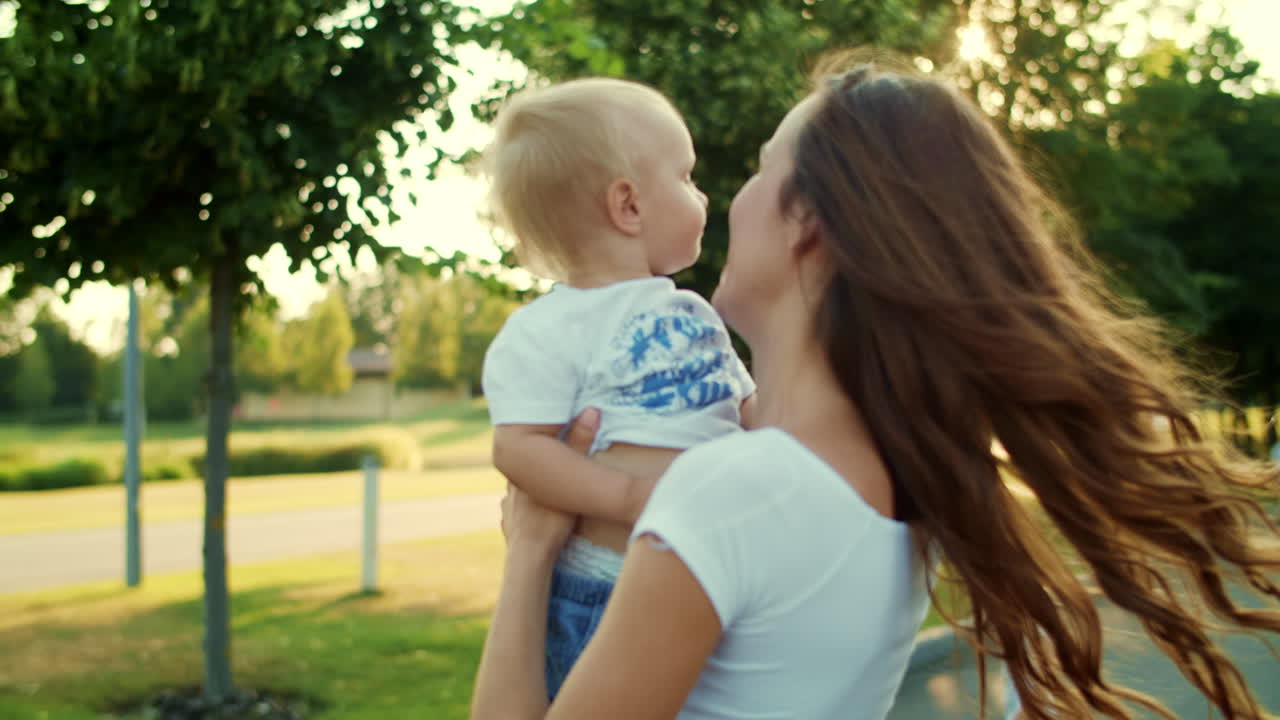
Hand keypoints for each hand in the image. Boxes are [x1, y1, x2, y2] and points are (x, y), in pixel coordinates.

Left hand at [498, 408, 602, 551]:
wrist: (530, 555)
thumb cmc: (551, 519)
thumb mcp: (571, 481)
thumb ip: (581, 444)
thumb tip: (592, 410)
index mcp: (523, 477)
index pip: (527, 455)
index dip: (537, 448)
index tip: (547, 442)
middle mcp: (511, 491)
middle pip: (523, 475)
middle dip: (535, 471)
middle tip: (550, 470)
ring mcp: (508, 511)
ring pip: (517, 495)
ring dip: (529, 493)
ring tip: (543, 495)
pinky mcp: (509, 528)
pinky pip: (514, 516)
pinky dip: (523, 514)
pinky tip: (530, 517)